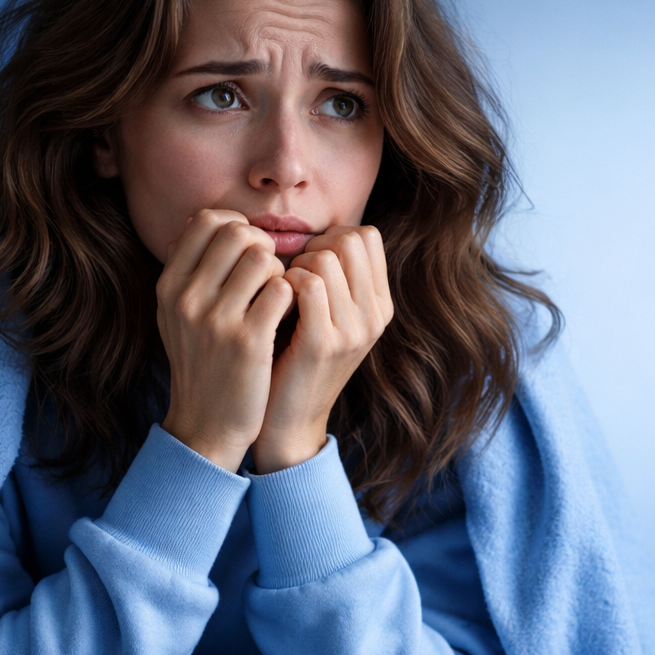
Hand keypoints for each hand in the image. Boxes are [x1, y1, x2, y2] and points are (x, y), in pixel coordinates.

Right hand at [157, 210, 296, 470]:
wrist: (205, 426)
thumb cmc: (200, 363)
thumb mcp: (176, 315)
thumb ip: (187, 269)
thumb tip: (201, 218)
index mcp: (169, 286)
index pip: (206, 221)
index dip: (237, 225)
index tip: (249, 249)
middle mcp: (186, 298)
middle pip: (237, 232)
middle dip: (262, 245)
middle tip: (270, 272)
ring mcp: (215, 320)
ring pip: (262, 257)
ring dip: (279, 271)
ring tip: (276, 295)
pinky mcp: (248, 342)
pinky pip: (282, 289)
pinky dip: (291, 296)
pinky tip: (285, 315)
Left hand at [252, 226, 393, 472]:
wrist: (287, 422)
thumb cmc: (294, 358)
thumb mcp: (327, 316)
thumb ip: (333, 277)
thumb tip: (315, 232)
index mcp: (380, 304)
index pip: (366, 235)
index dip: (330, 237)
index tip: (307, 263)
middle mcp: (375, 315)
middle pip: (349, 239)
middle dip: (312, 247)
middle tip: (291, 276)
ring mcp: (354, 330)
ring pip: (326, 258)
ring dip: (294, 266)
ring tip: (281, 293)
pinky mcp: (324, 343)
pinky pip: (306, 284)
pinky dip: (284, 283)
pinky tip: (274, 303)